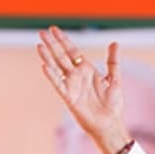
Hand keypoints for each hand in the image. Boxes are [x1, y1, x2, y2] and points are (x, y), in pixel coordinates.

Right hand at [36, 26, 128, 153]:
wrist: (110, 124)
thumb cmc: (112, 104)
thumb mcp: (114, 79)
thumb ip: (112, 61)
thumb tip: (114, 43)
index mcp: (86, 70)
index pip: (72, 51)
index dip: (63, 40)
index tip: (53, 29)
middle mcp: (77, 76)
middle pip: (61, 57)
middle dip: (52, 45)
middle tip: (42, 32)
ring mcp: (71, 86)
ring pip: (57, 68)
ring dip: (48, 57)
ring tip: (40, 46)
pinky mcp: (69, 97)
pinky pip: (58, 84)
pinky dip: (52, 75)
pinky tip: (44, 65)